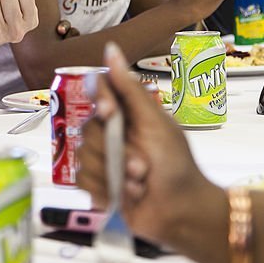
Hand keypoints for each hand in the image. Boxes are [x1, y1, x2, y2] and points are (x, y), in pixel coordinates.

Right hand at [76, 44, 221, 248]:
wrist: (182, 213)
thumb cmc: (177, 165)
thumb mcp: (156, 123)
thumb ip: (130, 89)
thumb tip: (111, 49)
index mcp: (126, 113)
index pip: (97, 92)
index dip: (99, 100)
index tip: (110, 113)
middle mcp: (111, 133)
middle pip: (87, 129)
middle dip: (115, 152)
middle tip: (141, 166)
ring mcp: (102, 159)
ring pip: (82, 156)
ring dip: (112, 174)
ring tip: (137, 184)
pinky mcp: (95, 184)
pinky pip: (80, 180)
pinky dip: (103, 190)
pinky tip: (122, 196)